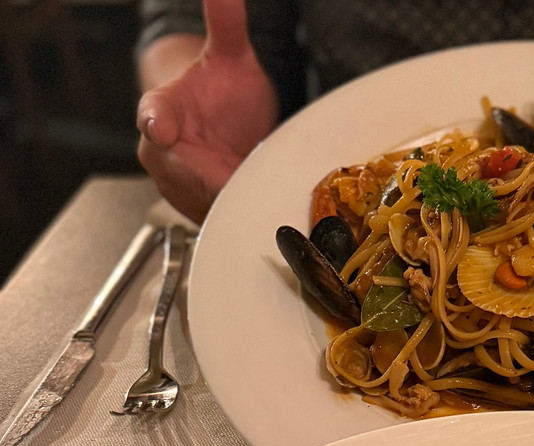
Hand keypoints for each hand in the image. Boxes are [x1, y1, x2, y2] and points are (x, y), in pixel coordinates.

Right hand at [136, 0, 278, 222]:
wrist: (225, 125)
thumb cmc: (222, 92)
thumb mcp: (231, 57)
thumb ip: (227, 23)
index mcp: (161, 110)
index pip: (154, 114)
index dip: (159, 120)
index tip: (162, 125)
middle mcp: (162, 154)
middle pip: (189, 173)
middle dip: (222, 177)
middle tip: (248, 174)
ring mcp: (178, 186)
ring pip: (209, 200)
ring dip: (238, 197)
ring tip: (261, 187)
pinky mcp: (200, 211)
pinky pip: (222, 217)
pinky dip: (244, 212)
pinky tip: (262, 204)